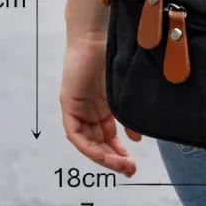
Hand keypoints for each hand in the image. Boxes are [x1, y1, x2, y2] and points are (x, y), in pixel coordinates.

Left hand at [60, 33, 137, 176]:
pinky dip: (87, 145)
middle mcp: (89, 110)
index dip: (119, 152)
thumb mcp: (123, 92)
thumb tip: (137, 140)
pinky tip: (100, 153)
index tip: (132, 164)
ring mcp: (78, 108)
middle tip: (129, 170)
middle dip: (113, 159)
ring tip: (120, 165)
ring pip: (87, 142)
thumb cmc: (113, 55)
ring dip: (103, 156)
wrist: (98, 35)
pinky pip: (75, 133)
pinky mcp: (68, 104)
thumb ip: (128, 115)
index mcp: (103, 106)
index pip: (108, 137)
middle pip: (98, 143)